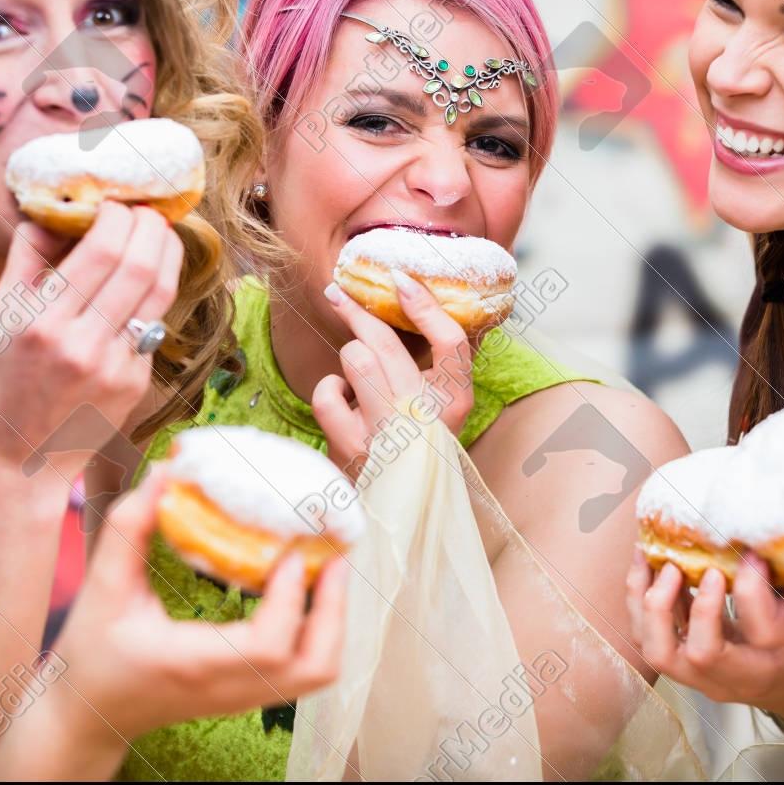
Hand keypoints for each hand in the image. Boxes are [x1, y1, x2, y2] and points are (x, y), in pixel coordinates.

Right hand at [0, 202, 181, 478]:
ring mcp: (115, 367)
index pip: (100, 252)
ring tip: (160, 232)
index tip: (117, 204)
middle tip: (148, 210)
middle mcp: (82, 346)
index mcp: (42, 324)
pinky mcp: (137, 382)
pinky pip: (155, 324)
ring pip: (160, 294)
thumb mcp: (0, 313)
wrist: (24, 452)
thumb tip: (56, 210)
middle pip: (139, 267)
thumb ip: (27, 256)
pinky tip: (151, 276)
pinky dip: (157, 292)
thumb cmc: (8, 376)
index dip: (120, 218)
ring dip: (168, 253)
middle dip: (151, 227)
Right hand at [49, 466, 349, 747]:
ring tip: (330, 572)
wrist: (88, 714)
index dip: (289, 600)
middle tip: (335, 558)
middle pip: (313, 667)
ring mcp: (244, 697)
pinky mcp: (249, 694)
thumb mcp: (102, 587)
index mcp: (193, 663)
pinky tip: (307, 592)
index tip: (289, 555)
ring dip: (334, 622)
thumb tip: (166, 472)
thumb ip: (129, 529)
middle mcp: (228, 688)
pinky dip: (320, 632)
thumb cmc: (91, 653)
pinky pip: (304, 671)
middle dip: (335, 610)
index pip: (266, 646)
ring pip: (317, 674)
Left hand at [311, 272, 476, 478]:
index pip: (451, 341)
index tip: (400, 280)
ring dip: (351, 359)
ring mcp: (384, 435)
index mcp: (456, 402)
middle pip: (386, 344)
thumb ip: (445, 360)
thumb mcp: (446, 404)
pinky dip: (331, 390)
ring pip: (354, 360)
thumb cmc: (423, 441)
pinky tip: (344, 402)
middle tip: (340, 294)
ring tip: (358, 374)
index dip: (425, 305)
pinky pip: (327, 394)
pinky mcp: (349, 448)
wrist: (400, 504)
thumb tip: (421, 297)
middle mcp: (424, 419)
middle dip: (357, 311)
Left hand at [626, 550, 783, 719]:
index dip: (705, 608)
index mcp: (753, 675)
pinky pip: (652, 635)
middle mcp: (720, 681)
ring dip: (643, 599)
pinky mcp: (691, 660)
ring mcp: (701, 676)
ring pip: (652, 646)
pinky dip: (644, 599)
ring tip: (649, 557)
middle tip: (674, 565)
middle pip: (667, 655)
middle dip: (662, 606)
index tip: (717, 566)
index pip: (711, 652)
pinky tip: (650, 564)